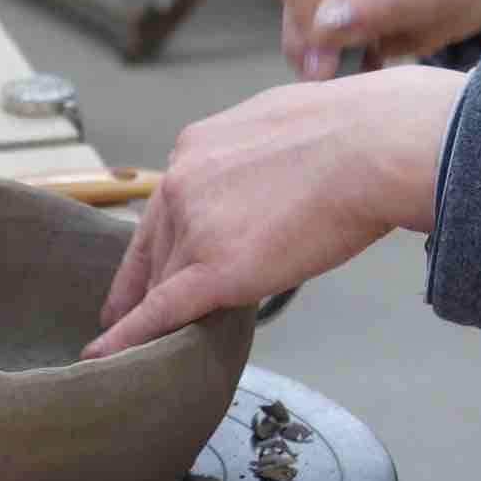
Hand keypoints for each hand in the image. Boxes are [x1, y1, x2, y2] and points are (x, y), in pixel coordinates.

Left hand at [82, 65, 464, 358]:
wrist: (374, 146)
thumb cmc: (356, 132)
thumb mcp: (282, 124)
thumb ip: (256, 156)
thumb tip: (269, 172)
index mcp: (197, 146)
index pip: (164, 208)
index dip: (152, 247)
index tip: (140, 270)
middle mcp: (183, 182)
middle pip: (156, 249)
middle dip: (144, 287)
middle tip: (123, 319)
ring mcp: (194, 226)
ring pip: (163, 283)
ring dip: (151, 317)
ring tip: (135, 348)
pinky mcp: (213, 269)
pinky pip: (160, 312)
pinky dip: (129, 337)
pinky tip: (105, 356)